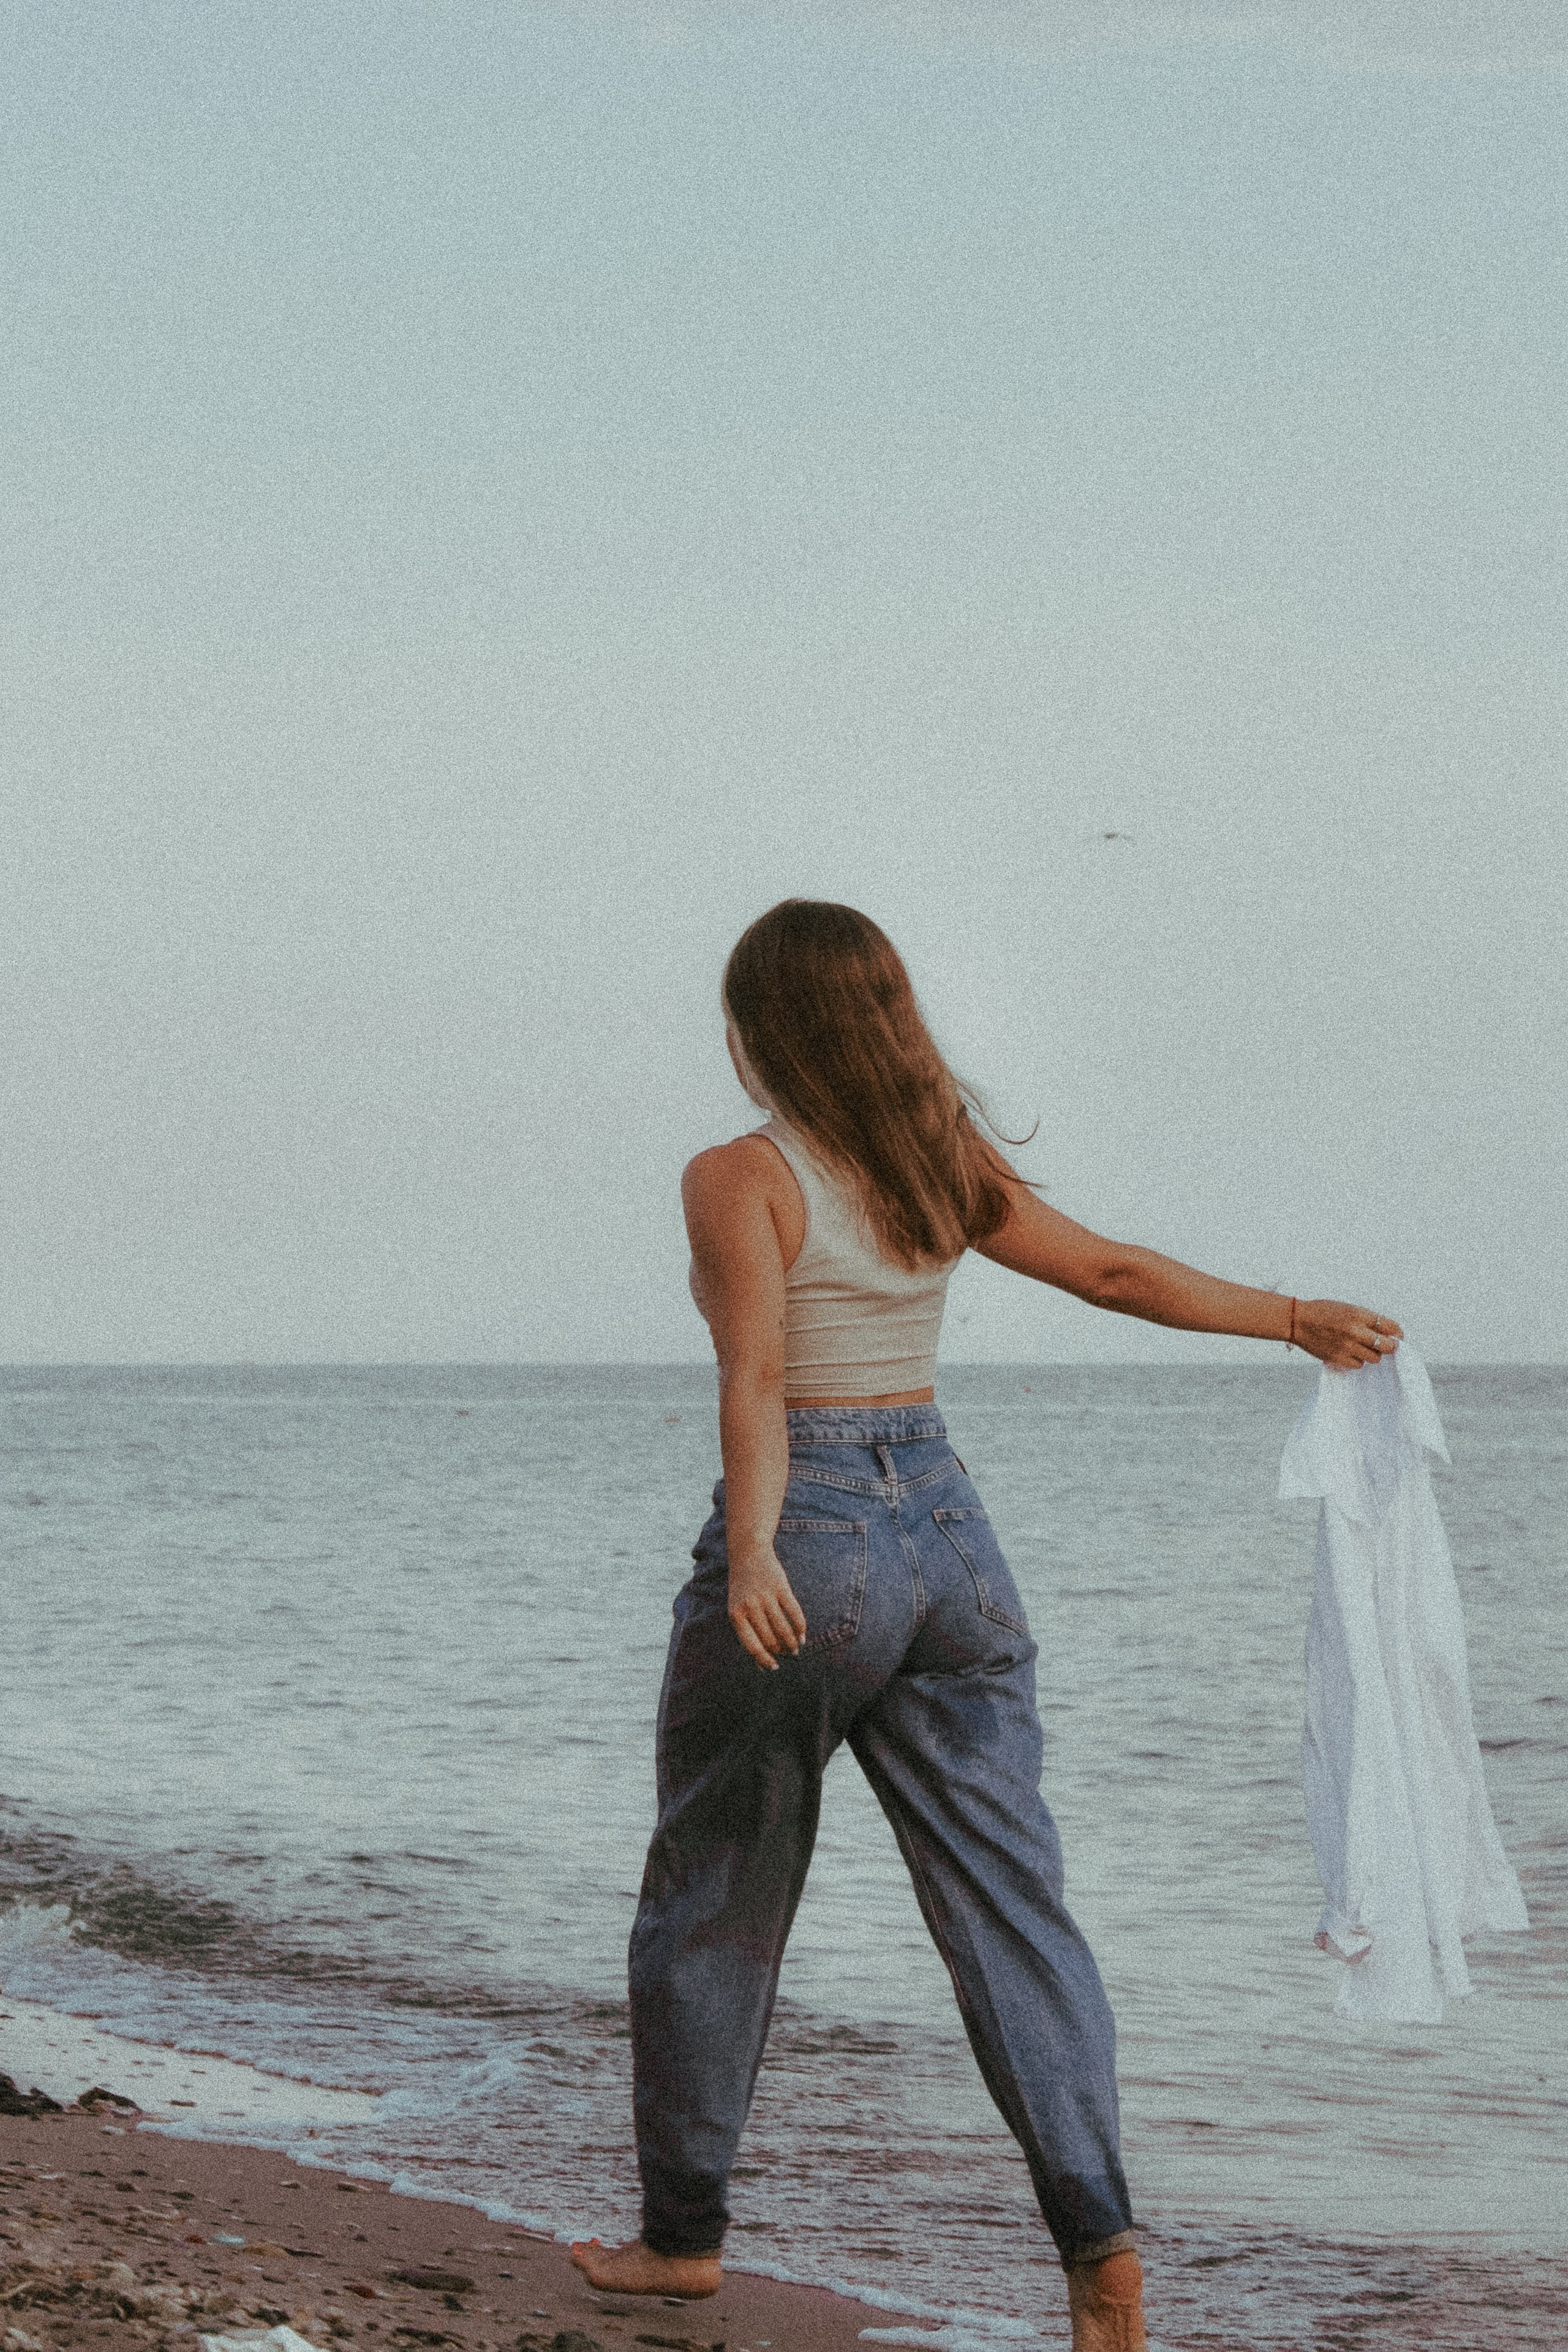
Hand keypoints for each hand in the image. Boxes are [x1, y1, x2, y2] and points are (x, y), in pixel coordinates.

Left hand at [727, 1544, 807, 1670]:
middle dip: (780, 1651)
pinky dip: (800, 1627)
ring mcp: (766, 1596)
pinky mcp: (781, 1587)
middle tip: (787, 1655)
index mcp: (736, 1614)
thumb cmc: (742, 1588)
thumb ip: (747, 1634)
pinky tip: (803, 1635)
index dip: (764, 1660)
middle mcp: (750, 1606)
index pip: (752, 1645)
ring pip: (783, 1628)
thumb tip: (760, 1665)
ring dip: (792, 1643)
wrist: (748, 1554)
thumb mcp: (737, 1609)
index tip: (774, 1668)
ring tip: (796, 1648)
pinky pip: (794, 1612)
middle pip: (769, 1639)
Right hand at [1294, 1299, 1403, 1371]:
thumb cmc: (1322, 1312)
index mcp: (1359, 1314)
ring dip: (1372, 1354)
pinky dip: (1358, 1360)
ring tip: (1363, 1347)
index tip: (1397, 1336)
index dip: (1397, 1333)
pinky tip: (1350, 1352)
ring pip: (1375, 1358)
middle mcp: (1355, 1331)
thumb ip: (1367, 1320)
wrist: (1298, 1321)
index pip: (1390, 1326)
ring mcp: (1347, 1346)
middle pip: (1387, 1346)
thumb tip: (1387, 1333)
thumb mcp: (1348, 1308)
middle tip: (1385, 1346)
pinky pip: (1359, 1364)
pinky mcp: (1338, 1358)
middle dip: (1389, 1346)